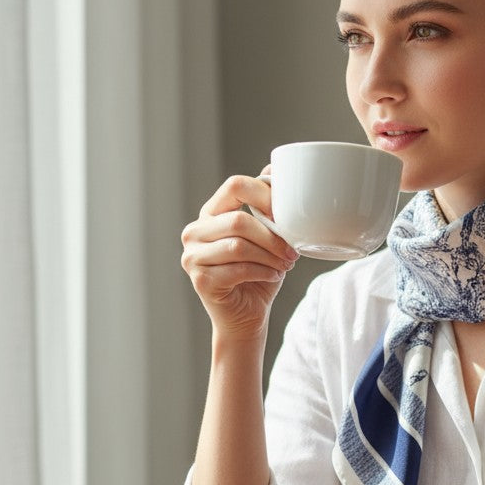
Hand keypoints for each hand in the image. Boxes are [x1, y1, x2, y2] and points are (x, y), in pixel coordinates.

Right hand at [181, 172, 297, 340]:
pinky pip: (239, 269)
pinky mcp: (200, 280)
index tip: (286, 214)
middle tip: (292, 252)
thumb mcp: (268, 236)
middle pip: (239, 221)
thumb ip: (267, 206)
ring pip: (239, 246)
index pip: (234, 185)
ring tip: (284, 266)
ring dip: (270, 257)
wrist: (246, 318)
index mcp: (211, 213)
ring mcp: (192, 256)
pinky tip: (273, 276)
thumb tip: (274, 167)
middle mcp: (195, 231)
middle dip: (273, 237)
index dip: (265, 194)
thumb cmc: (258, 274)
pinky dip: (264, 272)